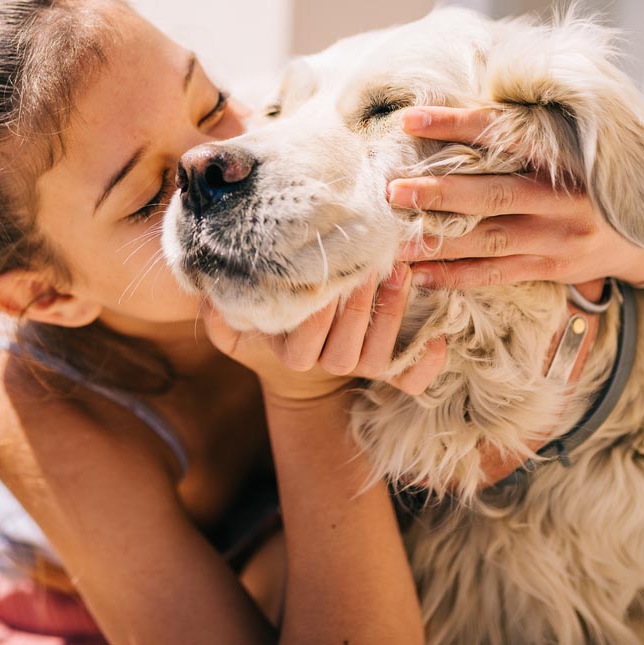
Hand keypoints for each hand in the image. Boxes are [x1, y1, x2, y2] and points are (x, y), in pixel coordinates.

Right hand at [198, 264, 447, 401]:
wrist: (303, 366)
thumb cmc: (271, 328)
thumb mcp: (236, 326)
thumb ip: (218, 311)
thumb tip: (204, 289)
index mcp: (292, 354)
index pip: (303, 340)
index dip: (318, 312)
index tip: (327, 276)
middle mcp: (325, 364)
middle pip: (344, 349)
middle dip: (359, 306)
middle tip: (371, 263)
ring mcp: (359, 368)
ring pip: (376, 357)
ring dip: (391, 316)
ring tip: (401, 273)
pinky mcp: (387, 370)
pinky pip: (409, 381)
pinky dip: (425, 365)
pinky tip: (439, 338)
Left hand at [388, 107, 643, 288]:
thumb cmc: (594, 177)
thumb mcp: (575, 144)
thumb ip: (527, 130)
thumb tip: (457, 104)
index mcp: (566, 156)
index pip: (504, 134)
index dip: (456, 125)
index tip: (410, 119)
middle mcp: (563, 198)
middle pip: (492, 195)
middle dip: (438, 193)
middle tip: (392, 189)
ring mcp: (558, 238)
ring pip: (488, 241)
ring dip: (437, 241)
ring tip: (392, 241)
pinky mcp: (552, 270)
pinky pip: (495, 275)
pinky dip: (455, 276)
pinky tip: (419, 275)